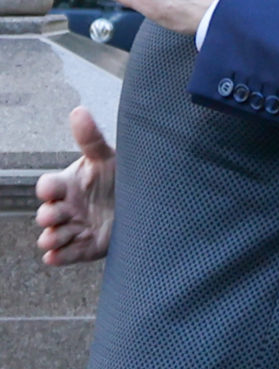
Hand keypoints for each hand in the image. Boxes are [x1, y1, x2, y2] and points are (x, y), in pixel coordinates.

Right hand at [35, 107, 115, 264]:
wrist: (140, 200)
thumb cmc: (116, 175)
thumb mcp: (106, 157)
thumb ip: (91, 138)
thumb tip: (79, 111)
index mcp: (68, 185)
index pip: (48, 186)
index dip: (47, 188)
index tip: (51, 189)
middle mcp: (67, 207)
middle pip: (47, 214)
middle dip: (48, 216)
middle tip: (55, 215)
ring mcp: (74, 228)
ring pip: (53, 237)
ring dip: (51, 238)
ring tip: (53, 238)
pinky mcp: (85, 247)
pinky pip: (66, 255)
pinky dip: (59, 257)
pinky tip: (54, 257)